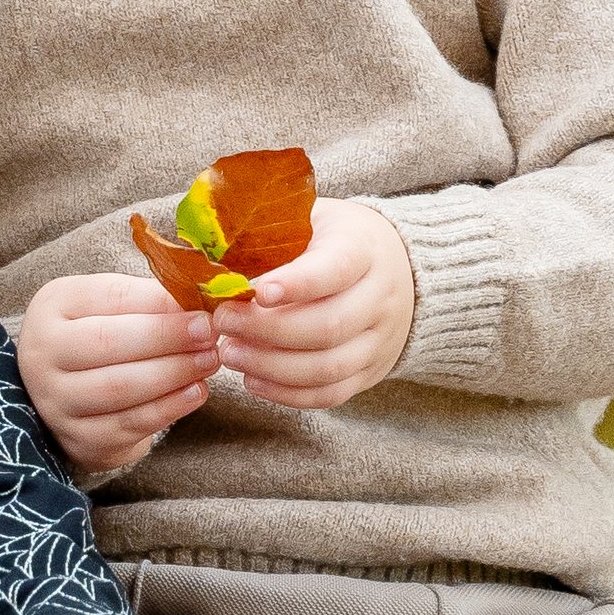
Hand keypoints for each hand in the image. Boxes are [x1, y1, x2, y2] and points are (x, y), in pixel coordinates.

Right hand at [15, 273, 220, 472]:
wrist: (68, 393)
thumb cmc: (96, 336)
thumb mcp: (109, 306)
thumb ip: (148, 301)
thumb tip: (200, 301)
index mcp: (50, 308)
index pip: (108, 299)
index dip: (158, 305)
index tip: (201, 309)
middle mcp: (41, 355)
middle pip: (109, 343)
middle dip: (168, 338)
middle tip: (209, 335)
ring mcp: (56, 402)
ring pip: (120, 388)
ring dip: (174, 373)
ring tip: (208, 361)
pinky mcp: (80, 439)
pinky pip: (129, 424)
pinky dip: (169, 408)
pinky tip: (195, 392)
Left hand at [212, 201, 415, 413]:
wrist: (401, 270)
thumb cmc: (337, 241)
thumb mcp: (314, 219)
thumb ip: (274, 233)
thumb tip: (212, 252)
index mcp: (365, 251)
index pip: (336, 270)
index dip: (297, 284)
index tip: (256, 292)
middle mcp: (381, 298)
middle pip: (328, 326)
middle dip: (268, 331)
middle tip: (223, 324)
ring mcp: (379, 340)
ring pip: (328, 367)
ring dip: (272, 366)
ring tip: (230, 353)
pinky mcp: (371, 372)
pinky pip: (329, 394)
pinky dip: (287, 393)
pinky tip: (252, 379)